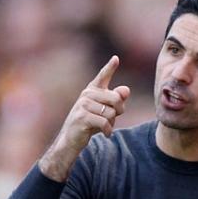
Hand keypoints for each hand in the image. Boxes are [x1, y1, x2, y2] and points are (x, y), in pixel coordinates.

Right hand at [39, 56, 131, 181]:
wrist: (71, 140)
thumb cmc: (90, 124)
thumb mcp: (104, 112)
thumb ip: (116, 100)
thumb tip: (126, 90)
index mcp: (92, 90)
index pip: (102, 76)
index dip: (110, 67)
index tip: (116, 58)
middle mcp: (87, 94)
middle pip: (116, 98)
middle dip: (119, 111)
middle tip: (113, 119)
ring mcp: (83, 105)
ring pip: (111, 113)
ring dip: (112, 123)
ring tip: (104, 127)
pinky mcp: (82, 117)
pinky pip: (105, 123)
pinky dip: (108, 131)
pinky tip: (105, 134)